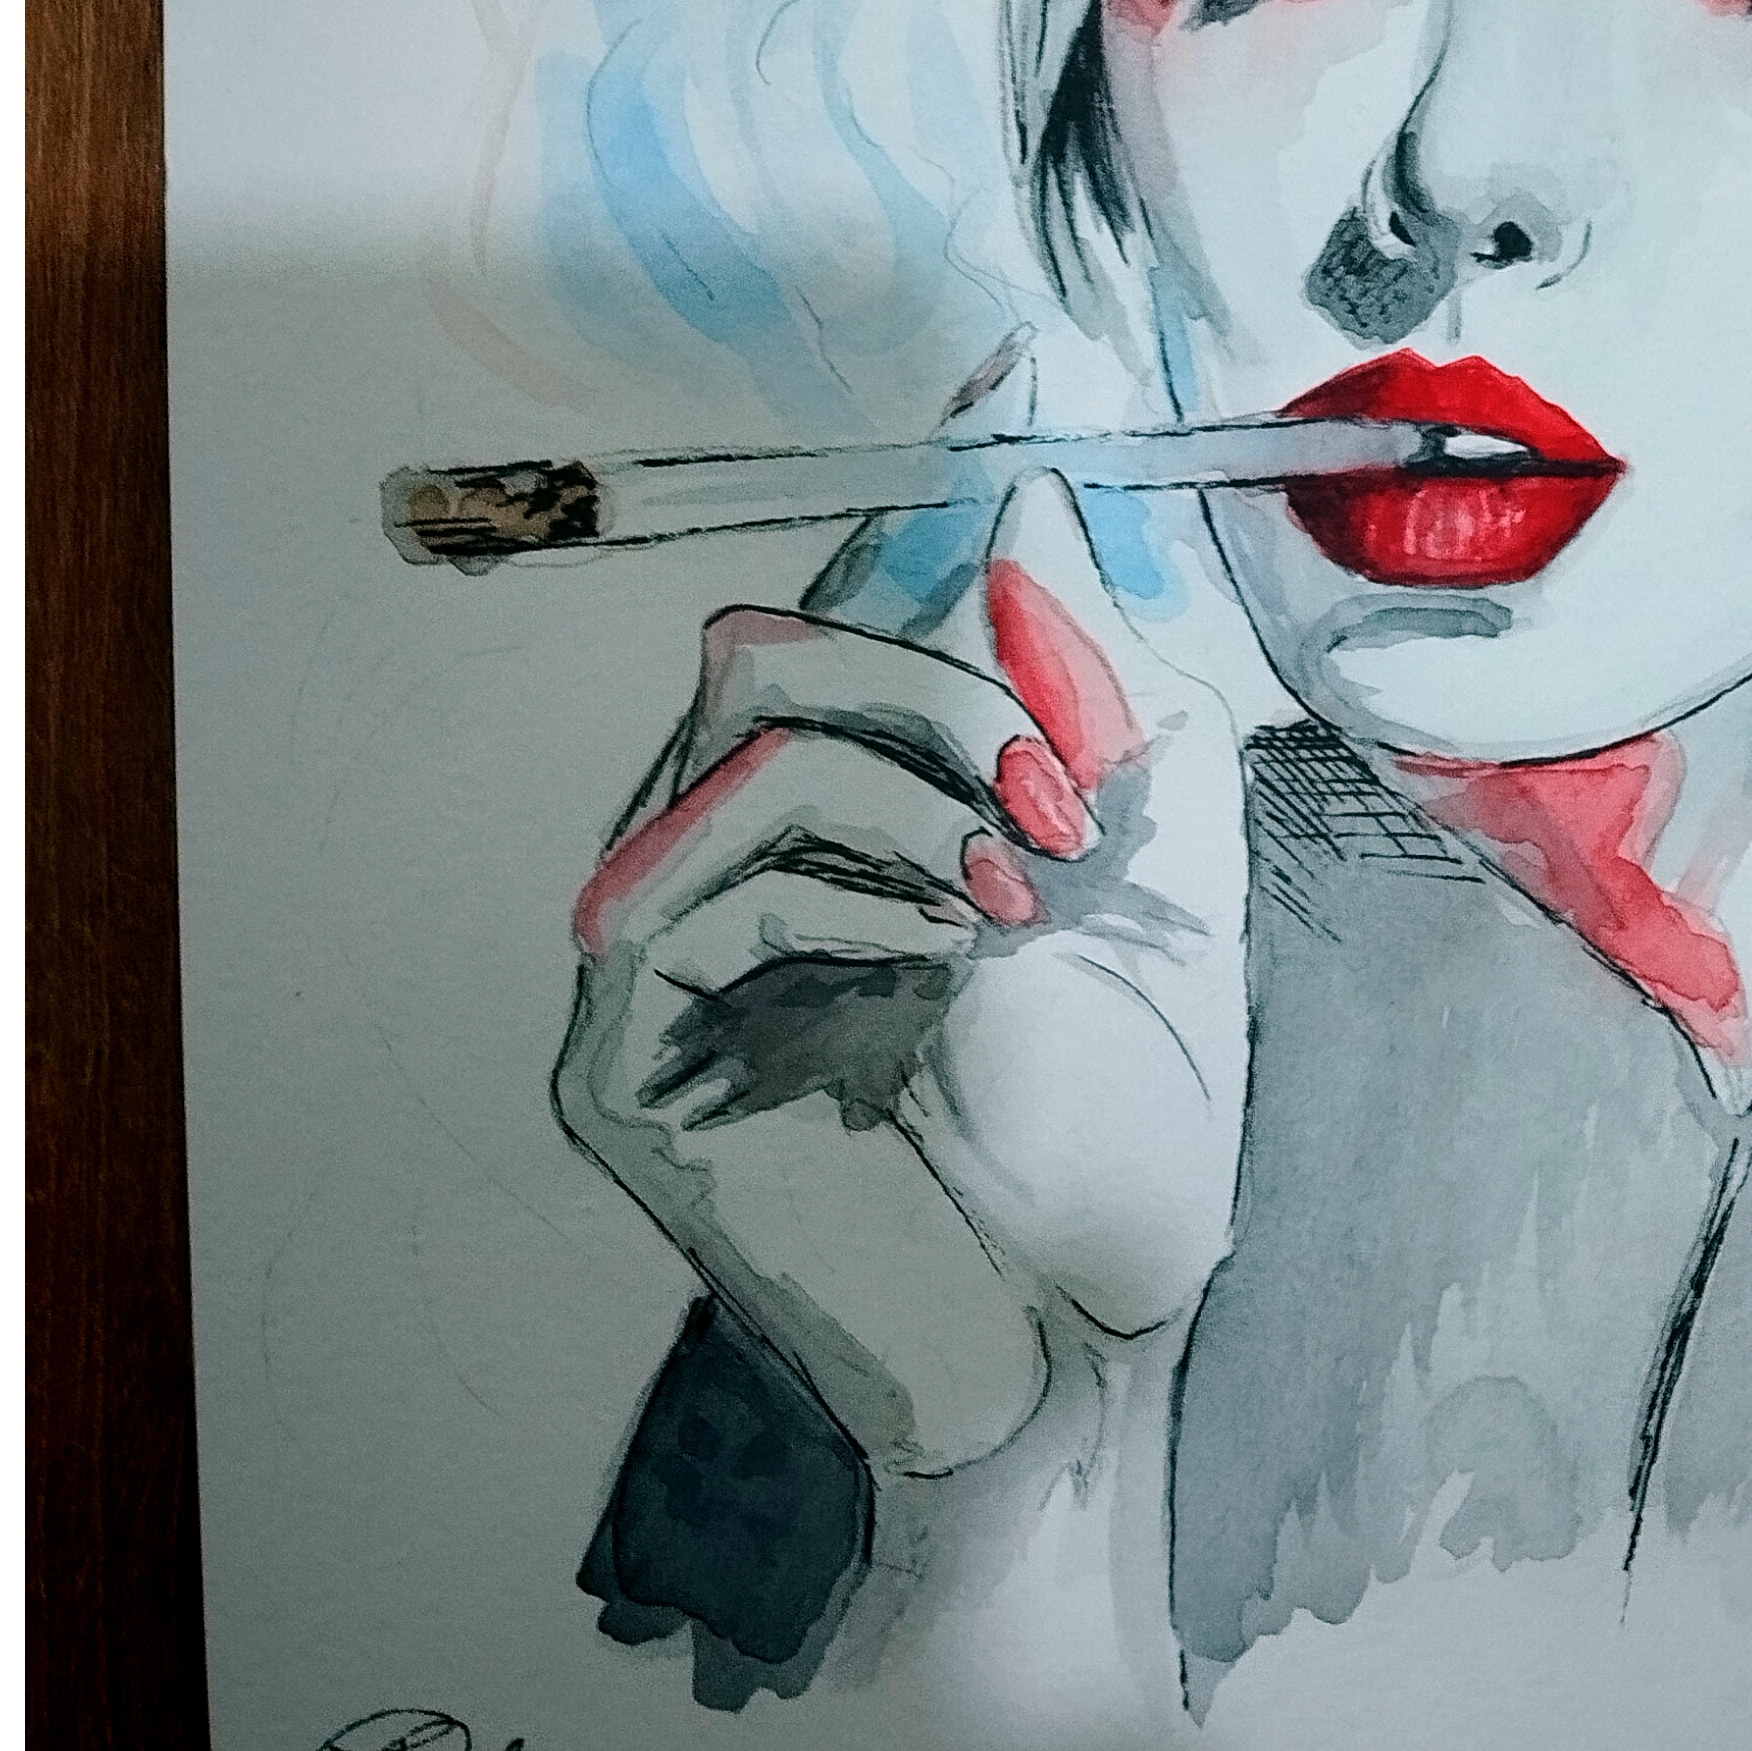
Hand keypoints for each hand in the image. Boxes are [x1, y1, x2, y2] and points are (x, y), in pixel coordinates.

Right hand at [554, 469, 1249, 1489]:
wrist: (1090, 1362)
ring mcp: (646, 983)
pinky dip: (856, 889)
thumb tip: (1023, 498)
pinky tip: (961, 950)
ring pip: (737, 750)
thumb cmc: (1120, 1149)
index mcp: (815, 834)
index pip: (818, 624)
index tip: (1010, 388)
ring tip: (1035, 885)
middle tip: (1061, 790)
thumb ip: (1079, 692)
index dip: (901, 512)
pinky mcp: (617, 1076)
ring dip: (916, 781)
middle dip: (931, 681)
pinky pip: (702, 894)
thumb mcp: (1134, 874)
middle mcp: (706, 886)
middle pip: (754, 654)